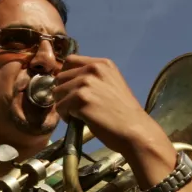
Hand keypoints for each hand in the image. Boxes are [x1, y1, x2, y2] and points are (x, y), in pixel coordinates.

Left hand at [53, 55, 169, 154]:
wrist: (134, 130)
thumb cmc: (123, 113)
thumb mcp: (111, 85)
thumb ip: (93, 79)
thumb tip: (68, 82)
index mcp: (102, 64)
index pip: (70, 60)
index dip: (66, 77)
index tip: (71, 90)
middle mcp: (93, 69)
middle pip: (60, 77)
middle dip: (63, 93)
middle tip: (75, 107)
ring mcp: (86, 83)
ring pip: (57, 92)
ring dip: (63, 106)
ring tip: (78, 115)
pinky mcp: (80, 99)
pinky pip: (60, 107)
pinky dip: (65, 116)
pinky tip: (79, 121)